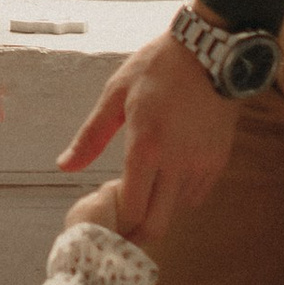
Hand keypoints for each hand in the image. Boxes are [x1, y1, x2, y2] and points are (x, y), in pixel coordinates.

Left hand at [59, 32, 237, 238]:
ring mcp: (201, 164)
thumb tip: (64, 166)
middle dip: (137, 234)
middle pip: (158, 224)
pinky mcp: (219, 160)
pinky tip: (167, 178)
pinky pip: (197, 194)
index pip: (132, 209)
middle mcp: (176, 163)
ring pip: (178, 211)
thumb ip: (90, 137)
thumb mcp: (116, 95)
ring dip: (159, 210)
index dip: (118, 223)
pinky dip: (180, 195)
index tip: (106, 218)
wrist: (211, 51)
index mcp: (146, 147)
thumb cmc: (158, 68)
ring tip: (144, 193)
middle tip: (123, 230)